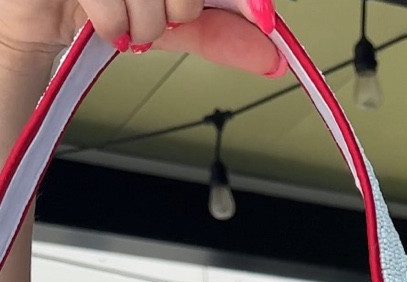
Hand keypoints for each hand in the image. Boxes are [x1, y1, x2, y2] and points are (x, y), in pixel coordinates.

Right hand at [0, 2, 280, 74]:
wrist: (39, 13)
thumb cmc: (100, 3)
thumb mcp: (166, 18)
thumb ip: (217, 32)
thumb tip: (271, 54)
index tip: (261, 16)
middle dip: (180, 9)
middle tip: (157, 18)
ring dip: (142, 23)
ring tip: (124, 22)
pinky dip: (111, 23)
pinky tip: (102, 20)